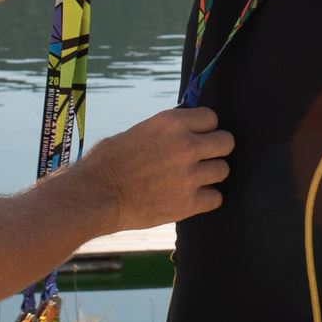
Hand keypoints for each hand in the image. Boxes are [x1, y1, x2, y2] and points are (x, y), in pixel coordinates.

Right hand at [79, 106, 230, 229]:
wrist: (95, 195)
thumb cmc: (108, 162)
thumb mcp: (138, 131)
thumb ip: (168, 131)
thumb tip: (187, 129)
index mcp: (172, 123)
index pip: (212, 118)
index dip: (205, 128)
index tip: (198, 137)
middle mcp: (186, 146)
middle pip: (226, 142)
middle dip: (216, 149)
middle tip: (202, 158)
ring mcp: (190, 175)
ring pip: (223, 170)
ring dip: (211, 175)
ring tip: (192, 180)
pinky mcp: (188, 203)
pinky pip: (217, 198)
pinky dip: (206, 199)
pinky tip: (190, 197)